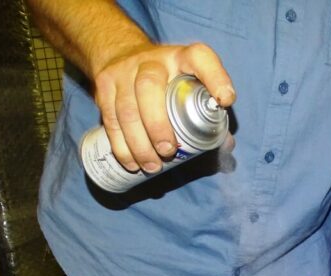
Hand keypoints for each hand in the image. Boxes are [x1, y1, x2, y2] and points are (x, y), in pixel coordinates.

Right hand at [91, 41, 234, 171]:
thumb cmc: (167, 79)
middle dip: (157, 123)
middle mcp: (152, 60)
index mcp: (182, 57)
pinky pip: (110, 118)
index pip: (200, 58)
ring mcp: (124, 71)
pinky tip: (131, 162)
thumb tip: (227, 145)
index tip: (225, 100)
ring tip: (152, 165)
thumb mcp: (188, 82)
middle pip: (149, 87)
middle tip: (168, 151)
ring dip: (138, 143)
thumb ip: (208, 111)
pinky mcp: (104, 85)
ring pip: (126, 108)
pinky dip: (121, 145)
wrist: (122, 55)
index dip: (215, 78)